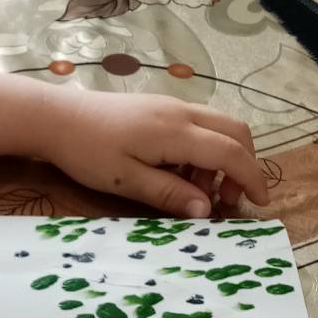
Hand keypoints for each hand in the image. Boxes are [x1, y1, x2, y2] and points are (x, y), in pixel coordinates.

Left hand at [41, 93, 268, 216]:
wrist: (56, 117)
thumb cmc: (86, 152)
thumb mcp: (125, 181)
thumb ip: (169, 194)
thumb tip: (206, 211)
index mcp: (176, 132)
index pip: (230, 152)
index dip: (252, 178)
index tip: (261, 203)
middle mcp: (181, 112)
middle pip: (235, 132)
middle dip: (243, 166)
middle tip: (227, 199)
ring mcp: (172, 106)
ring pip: (218, 127)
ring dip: (220, 159)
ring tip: (195, 191)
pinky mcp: (160, 108)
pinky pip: (198, 125)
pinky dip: (202, 150)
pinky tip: (178, 172)